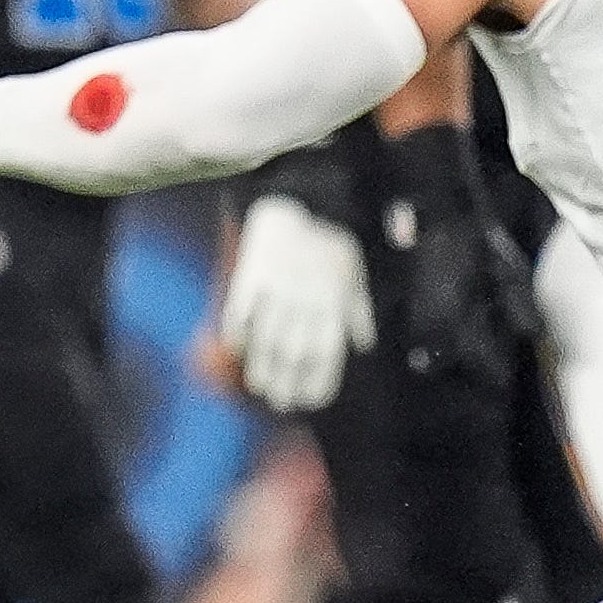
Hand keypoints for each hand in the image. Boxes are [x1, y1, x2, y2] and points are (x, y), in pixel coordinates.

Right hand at [221, 193, 373, 412]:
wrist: (297, 199)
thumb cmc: (328, 239)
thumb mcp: (354, 272)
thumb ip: (359, 310)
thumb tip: (364, 344)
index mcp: (332, 300)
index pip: (326, 351)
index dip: (319, 379)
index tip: (311, 400)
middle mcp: (305, 299)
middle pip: (294, 352)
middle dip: (288, 382)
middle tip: (280, 402)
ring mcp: (277, 288)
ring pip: (267, 338)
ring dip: (262, 367)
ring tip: (260, 386)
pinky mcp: (252, 275)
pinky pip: (242, 311)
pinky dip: (238, 332)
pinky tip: (237, 350)